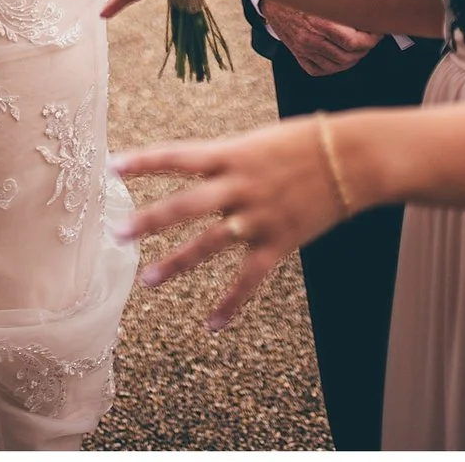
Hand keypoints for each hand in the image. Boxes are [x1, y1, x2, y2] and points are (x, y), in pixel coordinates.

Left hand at [111, 116, 349, 328]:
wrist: (353, 158)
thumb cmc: (301, 144)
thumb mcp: (255, 141)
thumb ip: (223, 159)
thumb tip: (192, 166)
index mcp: (230, 154)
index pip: (176, 156)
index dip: (143, 161)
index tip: (111, 166)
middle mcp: (239, 185)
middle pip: (185, 205)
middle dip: (149, 219)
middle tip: (116, 232)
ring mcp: (258, 216)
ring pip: (209, 245)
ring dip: (177, 263)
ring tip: (147, 280)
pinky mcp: (280, 242)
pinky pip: (250, 278)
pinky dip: (230, 303)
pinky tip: (211, 324)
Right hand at [261, 2, 379, 77]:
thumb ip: (346, 4)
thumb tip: (369, 11)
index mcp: (318, 22)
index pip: (353, 42)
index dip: (370, 40)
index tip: (375, 32)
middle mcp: (309, 38)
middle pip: (348, 56)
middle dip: (364, 49)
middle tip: (369, 39)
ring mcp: (303, 48)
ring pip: (337, 65)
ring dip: (352, 59)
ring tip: (357, 48)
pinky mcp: (298, 54)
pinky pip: (319, 70)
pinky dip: (334, 67)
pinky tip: (340, 57)